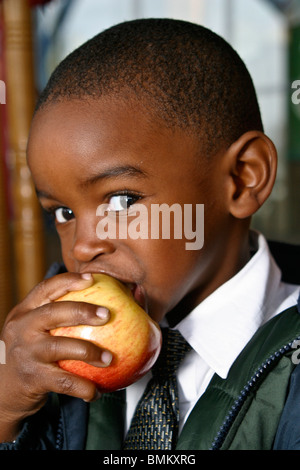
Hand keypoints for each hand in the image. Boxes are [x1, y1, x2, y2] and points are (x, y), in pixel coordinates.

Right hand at [0, 272, 110, 441]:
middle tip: (107, 314)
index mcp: (24, 312)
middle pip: (54, 312)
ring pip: (60, 347)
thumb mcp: (33, 331)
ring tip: (109, 359)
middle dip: (83, 310)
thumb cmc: (29, 355)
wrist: (2, 392)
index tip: (92, 278)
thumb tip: (104, 306)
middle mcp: (22, 328)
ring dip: (89, 352)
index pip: (46, 289)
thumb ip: (57, 318)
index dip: (69, 281)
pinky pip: (64, 382)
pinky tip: (96, 391)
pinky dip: (83, 387)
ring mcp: (25, 353)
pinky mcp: (32, 378)